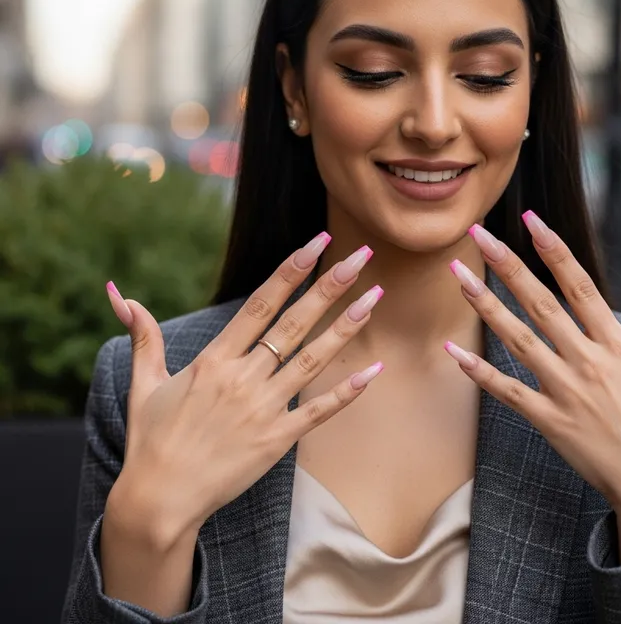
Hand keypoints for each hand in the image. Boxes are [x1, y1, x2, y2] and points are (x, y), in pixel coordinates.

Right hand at [103, 234, 384, 549]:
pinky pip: (318, 411)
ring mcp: (263, 408)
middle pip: (294, 322)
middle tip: (361, 257)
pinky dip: (347, 392)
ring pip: (313, 359)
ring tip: (374, 297)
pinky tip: (373, 370)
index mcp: (214, 359)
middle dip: (330, 286)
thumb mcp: (143, 384)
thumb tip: (120, 296)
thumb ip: (144, 337)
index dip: (291, 271)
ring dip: (346, 326)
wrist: (158, 501)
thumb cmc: (151, 440)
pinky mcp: (277, 440)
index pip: (260, 303)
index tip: (317, 244)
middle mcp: (243, 378)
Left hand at [446, 214, 620, 561]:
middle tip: (478, 235)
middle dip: (508, 266)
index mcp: (617, 346)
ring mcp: (565, 391)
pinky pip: (508, 392)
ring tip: (458, 276)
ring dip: (485, 306)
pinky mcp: (549, 421)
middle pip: (540, 304)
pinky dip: (480, 373)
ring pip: (518, 340)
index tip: (530, 221)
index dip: (554, 251)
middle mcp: (587, 362)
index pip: (581, 286)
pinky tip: (453, 351)